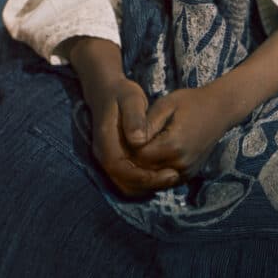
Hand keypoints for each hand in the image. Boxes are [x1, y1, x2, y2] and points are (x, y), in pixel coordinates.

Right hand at [87, 75, 180, 196]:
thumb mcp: (131, 99)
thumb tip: (139, 141)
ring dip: (147, 185)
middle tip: (174, 177)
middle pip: (124, 182)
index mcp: (105, 142)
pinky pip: (129, 180)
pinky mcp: (116, 161)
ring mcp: (108, 160)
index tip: (166, 173)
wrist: (107, 92)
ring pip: (126, 184)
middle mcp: (103, 156)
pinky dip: (144, 182)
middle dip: (148, 184)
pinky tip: (161, 174)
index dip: (142, 175)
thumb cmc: (122, 94)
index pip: (120, 168)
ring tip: (171, 177)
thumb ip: (134, 119)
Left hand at [131, 84, 234, 182]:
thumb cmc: (191, 102)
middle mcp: (180, 164)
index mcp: (173, 145)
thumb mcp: (166, 104)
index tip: (123, 137)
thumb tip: (131, 140)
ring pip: (153, 179)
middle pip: (144, 171)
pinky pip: (165, 180)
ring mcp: (186, 172)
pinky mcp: (189, 175)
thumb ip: (147, 123)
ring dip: (143, 169)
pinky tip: (151, 157)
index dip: (127, 148)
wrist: (220, 110)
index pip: (138, 157)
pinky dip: (155, 172)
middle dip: (133, 161)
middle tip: (126, 145)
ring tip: (138, 150)